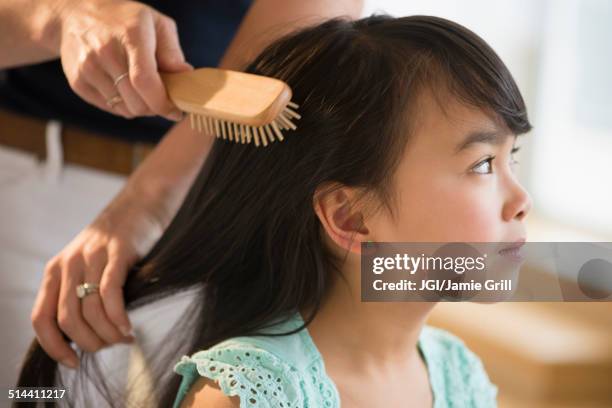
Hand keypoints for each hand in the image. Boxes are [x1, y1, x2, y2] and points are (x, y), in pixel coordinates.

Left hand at [31, 193, 165, 367]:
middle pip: (68, 320)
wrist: (141, 203)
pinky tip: (129, 326)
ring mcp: (92, 257)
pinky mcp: (117, 252)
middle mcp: (68, 264)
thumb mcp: (88, 265)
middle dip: (89, 342)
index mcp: (55, 271)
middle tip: (110, 345)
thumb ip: (79, 293)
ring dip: (108, 333)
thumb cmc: (117, 242)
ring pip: (89, 310)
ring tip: (125, 337)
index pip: (40, 318)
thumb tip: (84, 337)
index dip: (54, 346)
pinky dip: (118, 316)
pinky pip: (110, 293)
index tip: (72, 362)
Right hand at [56, 0, 192, 119]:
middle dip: (155, 108)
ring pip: (124, 109)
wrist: (76, 13)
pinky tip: (124, 88)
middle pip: (136, 102)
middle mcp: (106, 52)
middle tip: (161, 100)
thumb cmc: (125, 20)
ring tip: (143, 92)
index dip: (162, 103)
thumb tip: (185, 76)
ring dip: (139, 108)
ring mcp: (87, 68)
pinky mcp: (77, 81)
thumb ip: (172, 51)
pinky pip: (109, 107)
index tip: (175, 111)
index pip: (145, 81)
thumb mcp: (156, 23)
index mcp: (130, 35)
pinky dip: (122, 105)